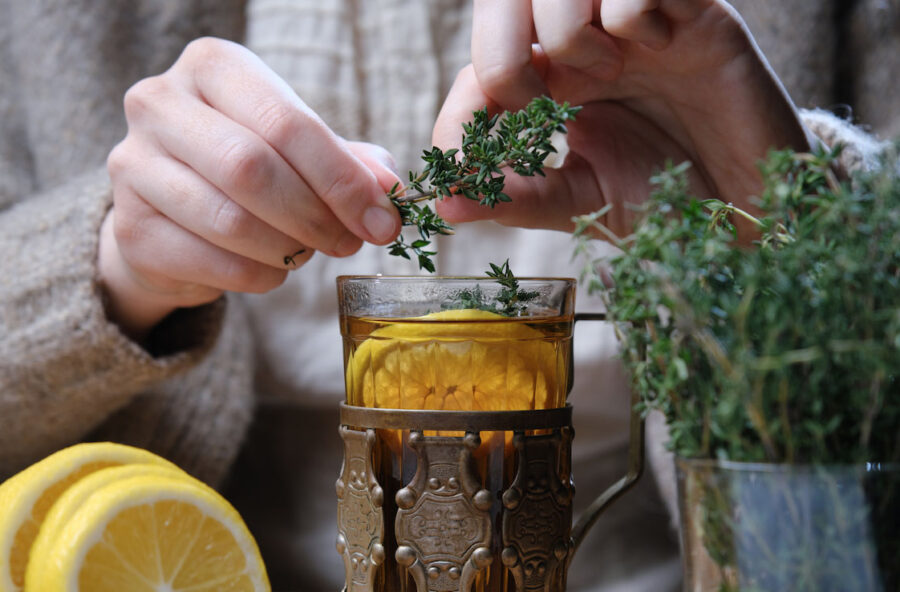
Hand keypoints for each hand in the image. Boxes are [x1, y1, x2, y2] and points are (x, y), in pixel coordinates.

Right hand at [100, 38, 400, 338]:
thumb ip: (350, 163)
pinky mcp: (130, 227)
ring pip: (229, 221)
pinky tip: (274, 269)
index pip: (287, 122)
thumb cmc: (250, 165)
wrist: (175, 208)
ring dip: (288, 249)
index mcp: (213, 67)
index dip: (341, 179)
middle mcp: (159, 104)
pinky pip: (211, 263)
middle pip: (252, 169)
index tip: (381, 220)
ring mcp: (133, 165)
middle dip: (316, 216)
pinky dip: (259, 276)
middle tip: (350, 242)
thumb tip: (388, 192)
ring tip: (308, 251)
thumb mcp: (303, 149)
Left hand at [433, 0, 811, 236]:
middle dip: (504, 57)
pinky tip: (662, 45)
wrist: (753, 204)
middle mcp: (582, 43)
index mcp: (551, 87)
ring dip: (569, 36)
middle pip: (502, 2)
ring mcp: (631, 20)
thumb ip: (514, 197)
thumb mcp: (580, 204)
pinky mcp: (689, 6)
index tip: (467, 155)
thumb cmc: (668, 200)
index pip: (478, 68)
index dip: (463, 107)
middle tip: (537, 101)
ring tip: (611, 73)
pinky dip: (633, 16)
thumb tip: (442, 202)